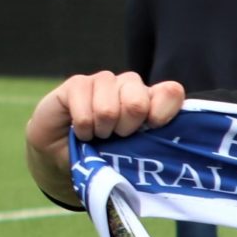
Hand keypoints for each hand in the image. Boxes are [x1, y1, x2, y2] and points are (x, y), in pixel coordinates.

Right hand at [25, 72, 184, 191]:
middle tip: (116, 136)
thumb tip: (167, 146)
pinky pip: (84, 112)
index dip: (162, 113)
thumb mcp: (134, 153)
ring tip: (97, 134)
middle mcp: (130, 85)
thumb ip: (154, 144)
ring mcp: (104, 81)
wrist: (64, 156)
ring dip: (101, 131)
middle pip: (138, 103)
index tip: (150, 129)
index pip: (171, 92)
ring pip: (108, 110)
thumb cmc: (106, 154)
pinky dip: (83, 130)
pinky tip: (80, 130)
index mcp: (152, 99)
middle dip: (125, 129)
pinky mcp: (77, 83)